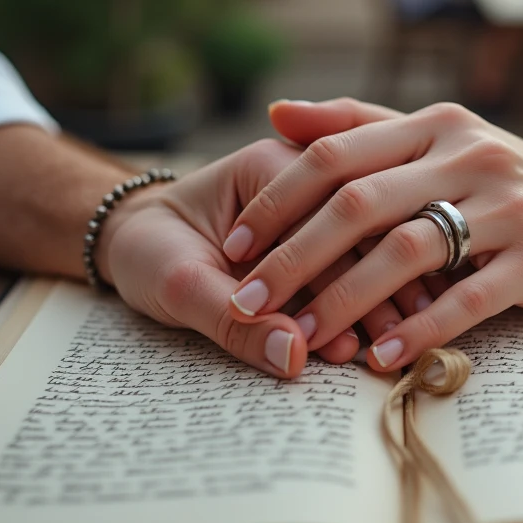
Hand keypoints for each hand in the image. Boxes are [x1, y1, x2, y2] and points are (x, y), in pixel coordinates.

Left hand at [91, 139, 427, 377]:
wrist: (132, 239)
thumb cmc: (152, 251)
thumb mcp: (178, 286)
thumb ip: (234, 322)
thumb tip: (294, 356)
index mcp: (270, 165)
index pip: (320, 218)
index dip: (336, 280)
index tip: (346, 338)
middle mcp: (306, 176)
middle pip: (358, 231)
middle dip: (372, 291)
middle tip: (383, 345)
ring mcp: (321, 202)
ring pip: (369, 245)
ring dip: (382, 296)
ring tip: (390, 347)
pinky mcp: (324, 232)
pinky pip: (360, 261)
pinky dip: (373, 298)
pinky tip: (390, 335)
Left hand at [222, 99, 522, 371]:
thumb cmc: (508, 178)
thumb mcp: (441, 138)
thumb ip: (360, 125)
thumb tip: (276, 113)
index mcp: (434, 125)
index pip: (335, 154)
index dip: (277, 202)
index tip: (233, 249)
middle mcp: (467, 156)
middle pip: (360, 203)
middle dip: (294, 257)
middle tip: (249, 301)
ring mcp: (508, 207)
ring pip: (408, 251)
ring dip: (345, 299)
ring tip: (301, 338)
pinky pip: (468, 298)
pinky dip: (420, 329)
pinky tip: (381, 358)